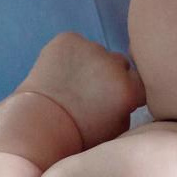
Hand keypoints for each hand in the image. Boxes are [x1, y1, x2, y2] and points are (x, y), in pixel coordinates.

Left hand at [17, 32, 145, 149]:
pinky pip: (75, 43)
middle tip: (90, 93)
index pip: (139, 80)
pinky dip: (69, 54)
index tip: (111, 102)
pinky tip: (58, 73)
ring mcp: (90, 47)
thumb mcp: (115, 131)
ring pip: (96, 52)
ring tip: (70, 84)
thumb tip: (129, 96)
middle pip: (119, 63)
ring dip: (89, 63)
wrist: (36, 126)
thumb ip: (128, 109)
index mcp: (129, 88)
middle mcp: (114, 63)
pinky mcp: (68, 39)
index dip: (125, 91)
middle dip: (109, 75)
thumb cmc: (76, 137)